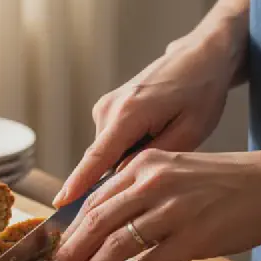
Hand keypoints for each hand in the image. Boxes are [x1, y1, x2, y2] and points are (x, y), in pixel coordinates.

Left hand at [46, 148, 260, 260]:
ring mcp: (172, 209)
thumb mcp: (174, 173)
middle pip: (95, 223)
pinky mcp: (193, 237)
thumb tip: (104, 225)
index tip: (55, 250)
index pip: (93, 201)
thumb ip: (139, 192)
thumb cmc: (224, 182)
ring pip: (115, 245)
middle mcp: (153, 182)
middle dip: (69, 253)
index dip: (69, 230)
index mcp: (144, 165)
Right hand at [53, 31, 239, 208]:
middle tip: (154, 175)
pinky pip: (110, 141)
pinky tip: (153, 134)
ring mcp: (104, 107)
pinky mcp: (106, 108)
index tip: (59, 203)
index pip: (97, 157)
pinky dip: (127, 147)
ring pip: (107, 152)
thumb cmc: (201, 92)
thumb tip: (121, 178)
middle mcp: (108, 108)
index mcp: (129, 113)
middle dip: (119, 175)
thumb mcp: (190, 132)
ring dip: (127, 158)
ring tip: (162, 140)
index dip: (78, 183)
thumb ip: (152, 159)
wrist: (199, 57)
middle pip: (101, 160)